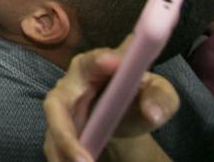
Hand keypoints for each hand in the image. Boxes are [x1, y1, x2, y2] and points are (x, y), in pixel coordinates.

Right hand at [42, 37, 178, 161]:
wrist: (124, 114)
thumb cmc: (138, 95)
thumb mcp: (158, 92)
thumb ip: (160, 97)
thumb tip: (151, 113)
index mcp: (93, 65)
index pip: (91, 61)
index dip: (97, 62)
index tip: (112, 63)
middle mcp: (69, 85)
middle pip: (56, 104)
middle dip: (65, 132)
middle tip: (84, 159)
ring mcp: (60, 110)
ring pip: (53, 132)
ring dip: (65, 152)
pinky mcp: (58, 131)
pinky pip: (55, 148)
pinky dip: (64, 160)